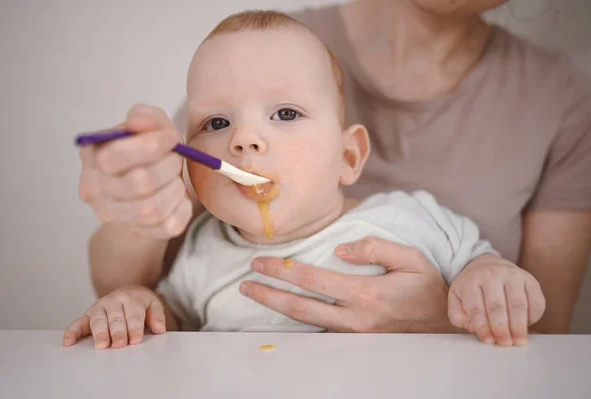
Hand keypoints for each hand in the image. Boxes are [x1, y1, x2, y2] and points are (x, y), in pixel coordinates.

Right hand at [63, 285, 166, 348]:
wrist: (127, 292)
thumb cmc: (140, 303)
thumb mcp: (153, 305)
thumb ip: (157, 316)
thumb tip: (160, 328)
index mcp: (131, 299)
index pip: (133, 315)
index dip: (134, 328)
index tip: (135, 340)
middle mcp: (113, 302)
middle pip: (115, 319)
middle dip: (117, 332)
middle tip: (119, 344)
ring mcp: (99, 308)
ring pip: (98, 320)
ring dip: (99, 333)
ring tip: (101, 346)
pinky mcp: (87, 315)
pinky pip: (78, 323)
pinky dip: (72, 331)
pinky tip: (68, 342)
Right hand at [79, 103, 191, 238]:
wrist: (145, 190)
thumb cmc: (145, 154)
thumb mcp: (147, 127)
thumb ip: (146, 118)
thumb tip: (139, 121)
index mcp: (92, 156)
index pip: (115, 156)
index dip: (150, 146)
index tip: (172, 138)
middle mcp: (94, 189)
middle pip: (138, 183)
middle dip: (168, 166)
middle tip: (177, 158)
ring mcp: (113, 215)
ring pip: (153, 209)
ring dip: (175, 188)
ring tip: (176, 178)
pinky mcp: (139, 232)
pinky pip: (169, 225)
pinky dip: (182, 207)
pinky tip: (178, 196)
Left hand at [240, 237, 454, 332]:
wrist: (444, 326)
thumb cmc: (427, 287)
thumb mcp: (411, 258)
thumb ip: (375, 248)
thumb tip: (340, 248)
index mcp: (367, 294)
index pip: (313, 281)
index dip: (283, 271)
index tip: (260, 262)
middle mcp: (356, 318)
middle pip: (301, 307)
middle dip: (269, 294)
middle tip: (245, 284)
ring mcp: (354, 334)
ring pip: (306, 323)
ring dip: (277, 308)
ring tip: (254, 295)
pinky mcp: (355, 341)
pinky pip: (318, 331)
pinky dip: (296, 321)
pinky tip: (282, 311)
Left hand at [448, 254, 545, 345]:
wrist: (487, 264)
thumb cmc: (472, 287)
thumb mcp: (456, 297)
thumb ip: (458, 315)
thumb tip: (473, 328)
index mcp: (471, 280)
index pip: (476, 307)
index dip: (482, 326)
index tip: (488, 340)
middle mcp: (493, 275)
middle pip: (498, 306)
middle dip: (501, 328)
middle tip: (505, 343)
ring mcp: (513, 276)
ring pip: (519, 304)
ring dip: (519, 325)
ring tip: (518, 340)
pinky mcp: (530, 280)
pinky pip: (536, 301)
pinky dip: (533, 317)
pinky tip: (527, 326)